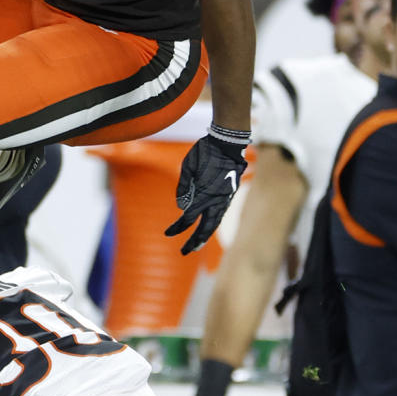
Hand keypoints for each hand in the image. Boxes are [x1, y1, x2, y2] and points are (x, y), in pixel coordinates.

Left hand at [164, 133, 246, 254]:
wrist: (228, 142)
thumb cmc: (204, 152)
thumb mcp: (188, 166)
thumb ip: (184, 187)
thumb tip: (181, 207)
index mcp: (203, 195)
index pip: (188, 218)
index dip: (177, 227)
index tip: (167, 233)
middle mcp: (216, 201)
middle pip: (205, 228)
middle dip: (194, 242)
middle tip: (185, 252)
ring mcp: (225, 198)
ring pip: (215, 222)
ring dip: (205, 235)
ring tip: (197, 245)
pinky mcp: (229, 195)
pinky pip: (220, 213)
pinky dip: (213, 223)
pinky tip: (208, 227)